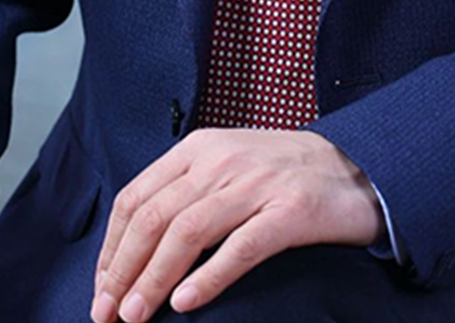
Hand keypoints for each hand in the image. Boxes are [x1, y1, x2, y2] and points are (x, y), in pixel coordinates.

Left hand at [90, 127, 384, 319]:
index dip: (112, 247)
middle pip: (155, 217)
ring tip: (134, 316)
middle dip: (123, 270)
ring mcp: (257, 184)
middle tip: (107, 314)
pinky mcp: (290, 211)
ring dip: (153, 278)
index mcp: (200, 148)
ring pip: (188, 232)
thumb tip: (132, 248)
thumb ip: (185, 192)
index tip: (100, 288)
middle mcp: (223, 160)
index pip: (138, 197)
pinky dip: (208, 277)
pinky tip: (186, 303)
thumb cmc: (283, 175)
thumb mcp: (227, 167)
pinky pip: (240, 247)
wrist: (355, 168)